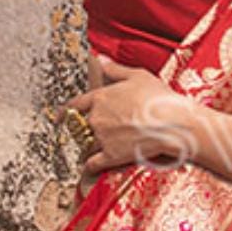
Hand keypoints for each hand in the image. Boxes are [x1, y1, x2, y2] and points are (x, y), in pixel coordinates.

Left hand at [67, 56, 197, 174]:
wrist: (172, 123)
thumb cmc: (159, 98)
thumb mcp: (138, 75)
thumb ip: (116, 69)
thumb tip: (101, 61)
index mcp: (100, 97)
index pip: (74, 105)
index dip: (65, 111)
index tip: (58, 117)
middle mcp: (96, 118)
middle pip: (80, 126)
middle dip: (85, 130)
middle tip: (94, 133)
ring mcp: (102, 138)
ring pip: (86, 145)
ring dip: (89, 147)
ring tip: (96, 149)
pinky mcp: (110, 156)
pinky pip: (92, 164)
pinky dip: (89, 167)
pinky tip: (89, 169)